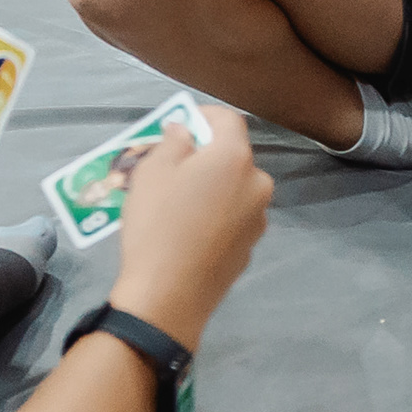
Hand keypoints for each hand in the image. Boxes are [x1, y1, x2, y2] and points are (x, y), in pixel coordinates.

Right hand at [108, 107, 270, 341]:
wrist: (169, 296)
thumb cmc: (157, 224)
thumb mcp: (152, 172)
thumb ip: (174, 142)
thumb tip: (185, 131)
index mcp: (235, 158)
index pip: (228, 120)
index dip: (204, 115)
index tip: (181, 123)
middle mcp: (257, 184)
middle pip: (233, 157)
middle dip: (207, 155)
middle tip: (174, 166)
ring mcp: (258, 219)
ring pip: (235, 189)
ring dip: (213, 186)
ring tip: (179, 202)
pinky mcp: (251, 247)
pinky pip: (233, 218)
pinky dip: (216, 214)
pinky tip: (190, 231)